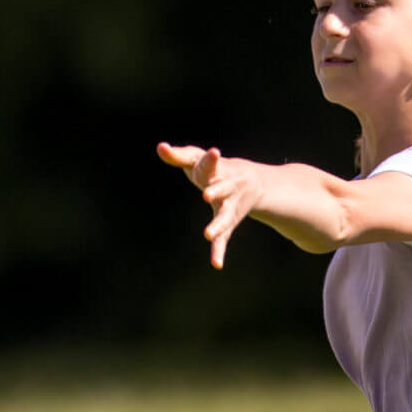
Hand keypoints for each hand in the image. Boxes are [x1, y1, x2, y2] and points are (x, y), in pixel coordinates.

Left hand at [158, 141, 267, 268]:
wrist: (252, 180)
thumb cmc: (215, 167)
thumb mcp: (196, 158)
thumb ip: (177, 156)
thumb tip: (160, 147)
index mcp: (216, 171)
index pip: (211, 164)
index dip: (211, 158)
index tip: (214, 152)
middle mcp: (227, 187)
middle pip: (222, 189)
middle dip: (216, 191)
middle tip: (206, 195)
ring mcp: (230, 206)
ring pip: (225, 216)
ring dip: (218, 225)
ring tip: (208, 234)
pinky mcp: (229, 221)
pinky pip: (224, 237)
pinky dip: (219, 250)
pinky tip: (216, 264)